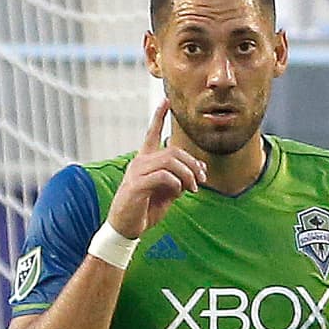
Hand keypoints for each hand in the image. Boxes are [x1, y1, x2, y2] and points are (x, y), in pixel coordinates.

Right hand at [106, 99, 206, 238]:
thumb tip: (199, 169)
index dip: (158, 116)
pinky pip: (162, 176)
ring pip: (169, 161)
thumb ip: (181, 179)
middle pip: (172, 151)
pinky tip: (179, 191)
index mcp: (145, 161)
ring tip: (194, 187)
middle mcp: (140, 162)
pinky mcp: (136, 186)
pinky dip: (176, 182)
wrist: (126, 227)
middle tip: (202, 179)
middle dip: (192, 163)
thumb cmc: (145, 208)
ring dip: (187, 173)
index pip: (151, 133)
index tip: (165, 100)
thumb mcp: (168, 193)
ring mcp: (137, 173)